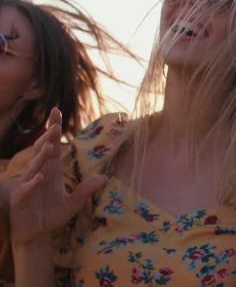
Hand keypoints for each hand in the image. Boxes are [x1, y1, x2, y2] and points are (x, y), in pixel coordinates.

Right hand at [9, 109, 106, 245]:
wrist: (36, 235)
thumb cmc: (52, 216)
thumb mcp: (73, 204)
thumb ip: (85, 191)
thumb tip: (104, 177)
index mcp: (51, 171)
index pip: (53, 146)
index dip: (53, 129)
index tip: (56, 111)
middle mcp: (38, 174)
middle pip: (42, 151)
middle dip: (48, 139)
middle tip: (56, 126)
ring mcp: (27, 185)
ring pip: (33, 167)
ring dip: (41, 157)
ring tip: (50, 147)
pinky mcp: (19, 199)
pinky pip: (26, 189)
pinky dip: (32, 183)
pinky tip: (40, 177)